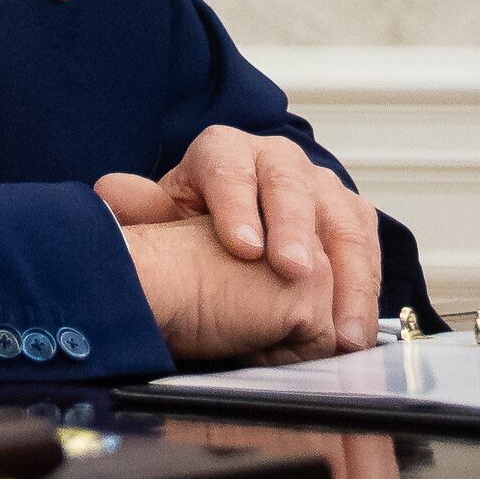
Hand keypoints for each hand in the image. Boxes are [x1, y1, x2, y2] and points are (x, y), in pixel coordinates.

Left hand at [97, 127, 382, 361]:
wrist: (234, 227)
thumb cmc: (194, 223)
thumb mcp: (164, 214)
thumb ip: (141, 209)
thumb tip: (112, 195)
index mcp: (223, 151)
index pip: (228, 169)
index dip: (235, 206)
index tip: (242, 249)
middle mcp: (276, 160)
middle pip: (290, 186)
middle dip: (294, 229)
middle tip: (293, 272)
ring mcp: (320, 186)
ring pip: (339, 219)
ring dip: (344, 274)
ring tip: (338, 326)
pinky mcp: (351, 216)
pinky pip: (367, 247)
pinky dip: (365, 289)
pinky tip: (358, 328)